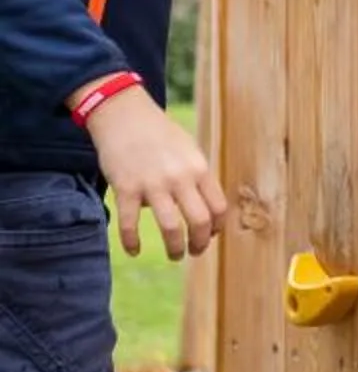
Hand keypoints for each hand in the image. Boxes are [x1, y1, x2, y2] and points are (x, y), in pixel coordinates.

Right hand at [86, 87, 227, 259]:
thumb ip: (196, 177)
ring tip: (174, 256)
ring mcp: (153, 184)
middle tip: (194, 252)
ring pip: (171, 228)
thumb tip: (204, 208)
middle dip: (200, 243)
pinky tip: (134, 251)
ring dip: (174, 248)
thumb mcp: (189, 150)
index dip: (217, 227)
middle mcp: (180, 178)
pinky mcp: (126, 188)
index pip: (218, 207)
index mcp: (199, 168)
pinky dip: (132, 243)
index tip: (212, 236)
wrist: (125, 115)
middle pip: (200, 221)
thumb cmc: (159, 134)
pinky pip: (131, 224)